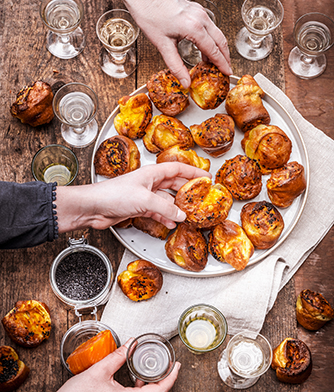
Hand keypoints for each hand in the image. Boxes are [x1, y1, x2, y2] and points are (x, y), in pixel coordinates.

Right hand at [0, 340, 180, 391]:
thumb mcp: (100, 370)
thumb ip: (119, 355)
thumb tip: (132, 342)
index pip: (160, 391)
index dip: (172, 377)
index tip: (177, 365)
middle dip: (166, 381)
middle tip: (170, 365)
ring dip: (153, 387)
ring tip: (154, 369)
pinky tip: (135, 380)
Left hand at [56, 162, 210, 231]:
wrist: (94, 208)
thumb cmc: (113, 195)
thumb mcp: (145, 200)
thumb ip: (165, 208)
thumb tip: (181, 214)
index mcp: (151, 173)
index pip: (177, 168)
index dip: (193, 171)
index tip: (206, 176)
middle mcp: (149, 183)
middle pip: (174, 184)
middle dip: (187, 191)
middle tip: (201, 197)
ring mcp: (144, 196)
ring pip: (166, 201)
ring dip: (176, 208)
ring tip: (188, 214)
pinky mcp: (138, 208)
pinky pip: (157, 212)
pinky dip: (165, 217)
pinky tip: (171, 223)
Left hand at [118, 0, 231, 87]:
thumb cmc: (150, 17)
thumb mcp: (163, 46)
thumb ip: (176, 66)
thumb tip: (185, 82)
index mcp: (194, 28)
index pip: (214, 50)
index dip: (222, 64)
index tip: (227, 73)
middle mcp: (201, 18)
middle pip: (221, 41)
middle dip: (225, 57)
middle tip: (226, 69)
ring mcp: (200, 12)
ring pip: (217, 32)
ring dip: (219, 47)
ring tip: (217, 61)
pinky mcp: (196, 9)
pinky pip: (210, 26)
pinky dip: (212, 38)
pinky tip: (206, 47)